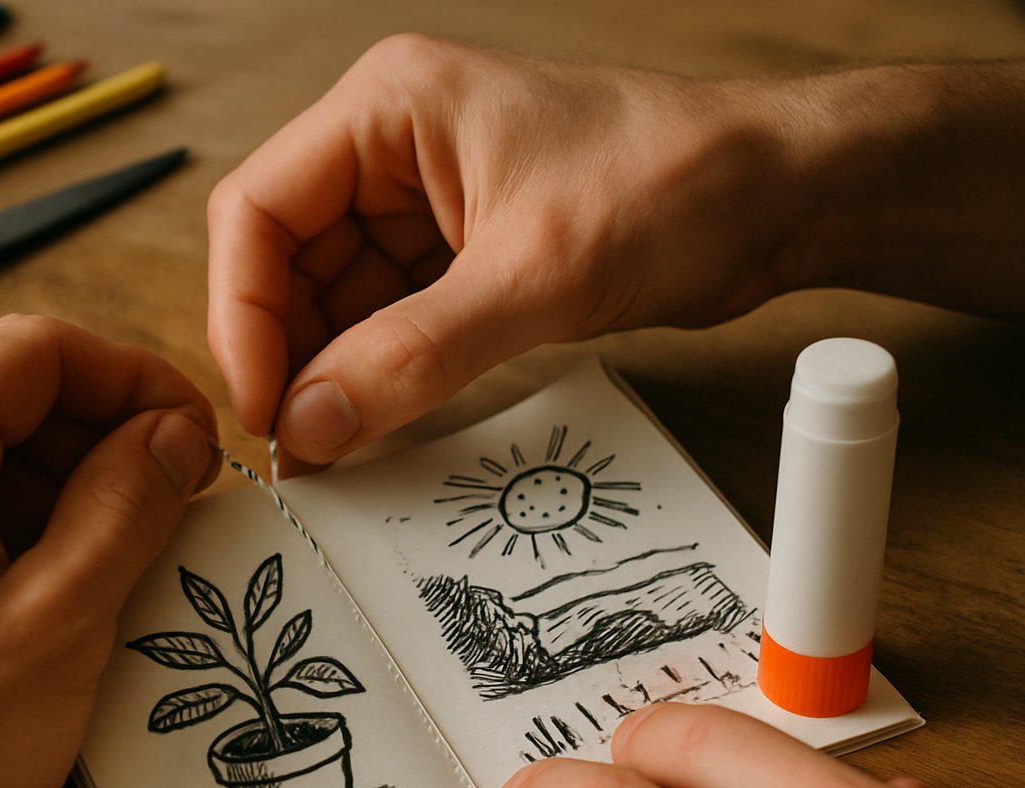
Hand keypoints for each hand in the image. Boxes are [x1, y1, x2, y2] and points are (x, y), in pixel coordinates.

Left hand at [0, 315, 217, 787]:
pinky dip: (14, 531)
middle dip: (100, 429)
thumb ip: (126, 503)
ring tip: (131, 548)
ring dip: (61, 484)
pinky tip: (64, 589)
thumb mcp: (61, 617)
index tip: (196, 429)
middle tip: (178, 488)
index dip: (135, 376)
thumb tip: (169, 434)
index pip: (34, 350)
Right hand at [207, 35, 805, 466]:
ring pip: (327, 297)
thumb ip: (412, 356)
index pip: (258, 210)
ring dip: (327, 369)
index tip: (263, 404)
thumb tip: (312, 424)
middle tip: (300, 442)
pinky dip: (373, 370)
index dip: (242, 314)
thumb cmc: (680, 181)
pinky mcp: (455, 250)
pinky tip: (375, 418)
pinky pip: (382, 317)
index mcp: (388, 107)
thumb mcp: (536, 276)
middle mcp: (389, 146)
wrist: (782, 194)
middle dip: (285, 351)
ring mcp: (420, 200)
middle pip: (282, 259)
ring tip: (337, 442)